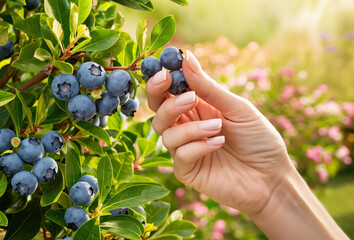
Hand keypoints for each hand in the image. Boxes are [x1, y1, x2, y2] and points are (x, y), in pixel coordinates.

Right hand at [146, 50, 293, 214]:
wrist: (272, 177)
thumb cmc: (258, 139)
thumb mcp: (237, 108)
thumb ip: (209, 87)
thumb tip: (187, 57)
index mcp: (196, 108)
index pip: (168, 92)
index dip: (160, 81)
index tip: (165, 72)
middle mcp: (186, 126)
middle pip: (157, 111)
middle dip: (166, 101)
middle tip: (190, 98)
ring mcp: (185, 149)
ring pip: (165, 133)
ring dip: (191, 128)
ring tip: (218, 127)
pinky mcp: (187, 171)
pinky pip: (180, 155)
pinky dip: (198, 146)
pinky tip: (219, 143)